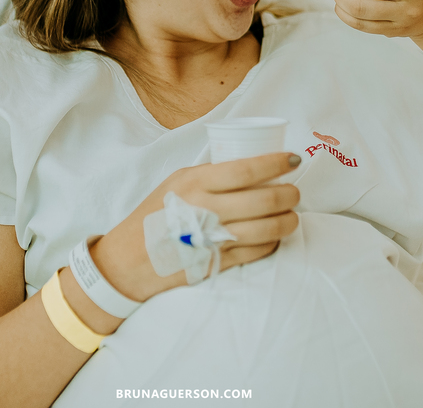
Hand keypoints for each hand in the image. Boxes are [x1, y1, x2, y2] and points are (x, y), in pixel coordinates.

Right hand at [90, 153, 300, 302]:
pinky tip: (275, 236)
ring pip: (267, 228)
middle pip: (264, 199)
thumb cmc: (154, 215)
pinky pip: (257, 251)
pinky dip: (273, 242)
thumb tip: (251, 166)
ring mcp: (212, 238)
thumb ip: (210, 175)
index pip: (246, 169)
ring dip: (288, 221)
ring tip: (291, 215)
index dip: (277, 163)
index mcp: (194, 183)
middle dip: (289, 194)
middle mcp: (205, 209)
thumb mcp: (176, 183)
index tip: (294, 159)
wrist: (128, 260)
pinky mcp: (217, 262)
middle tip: (295, 192)